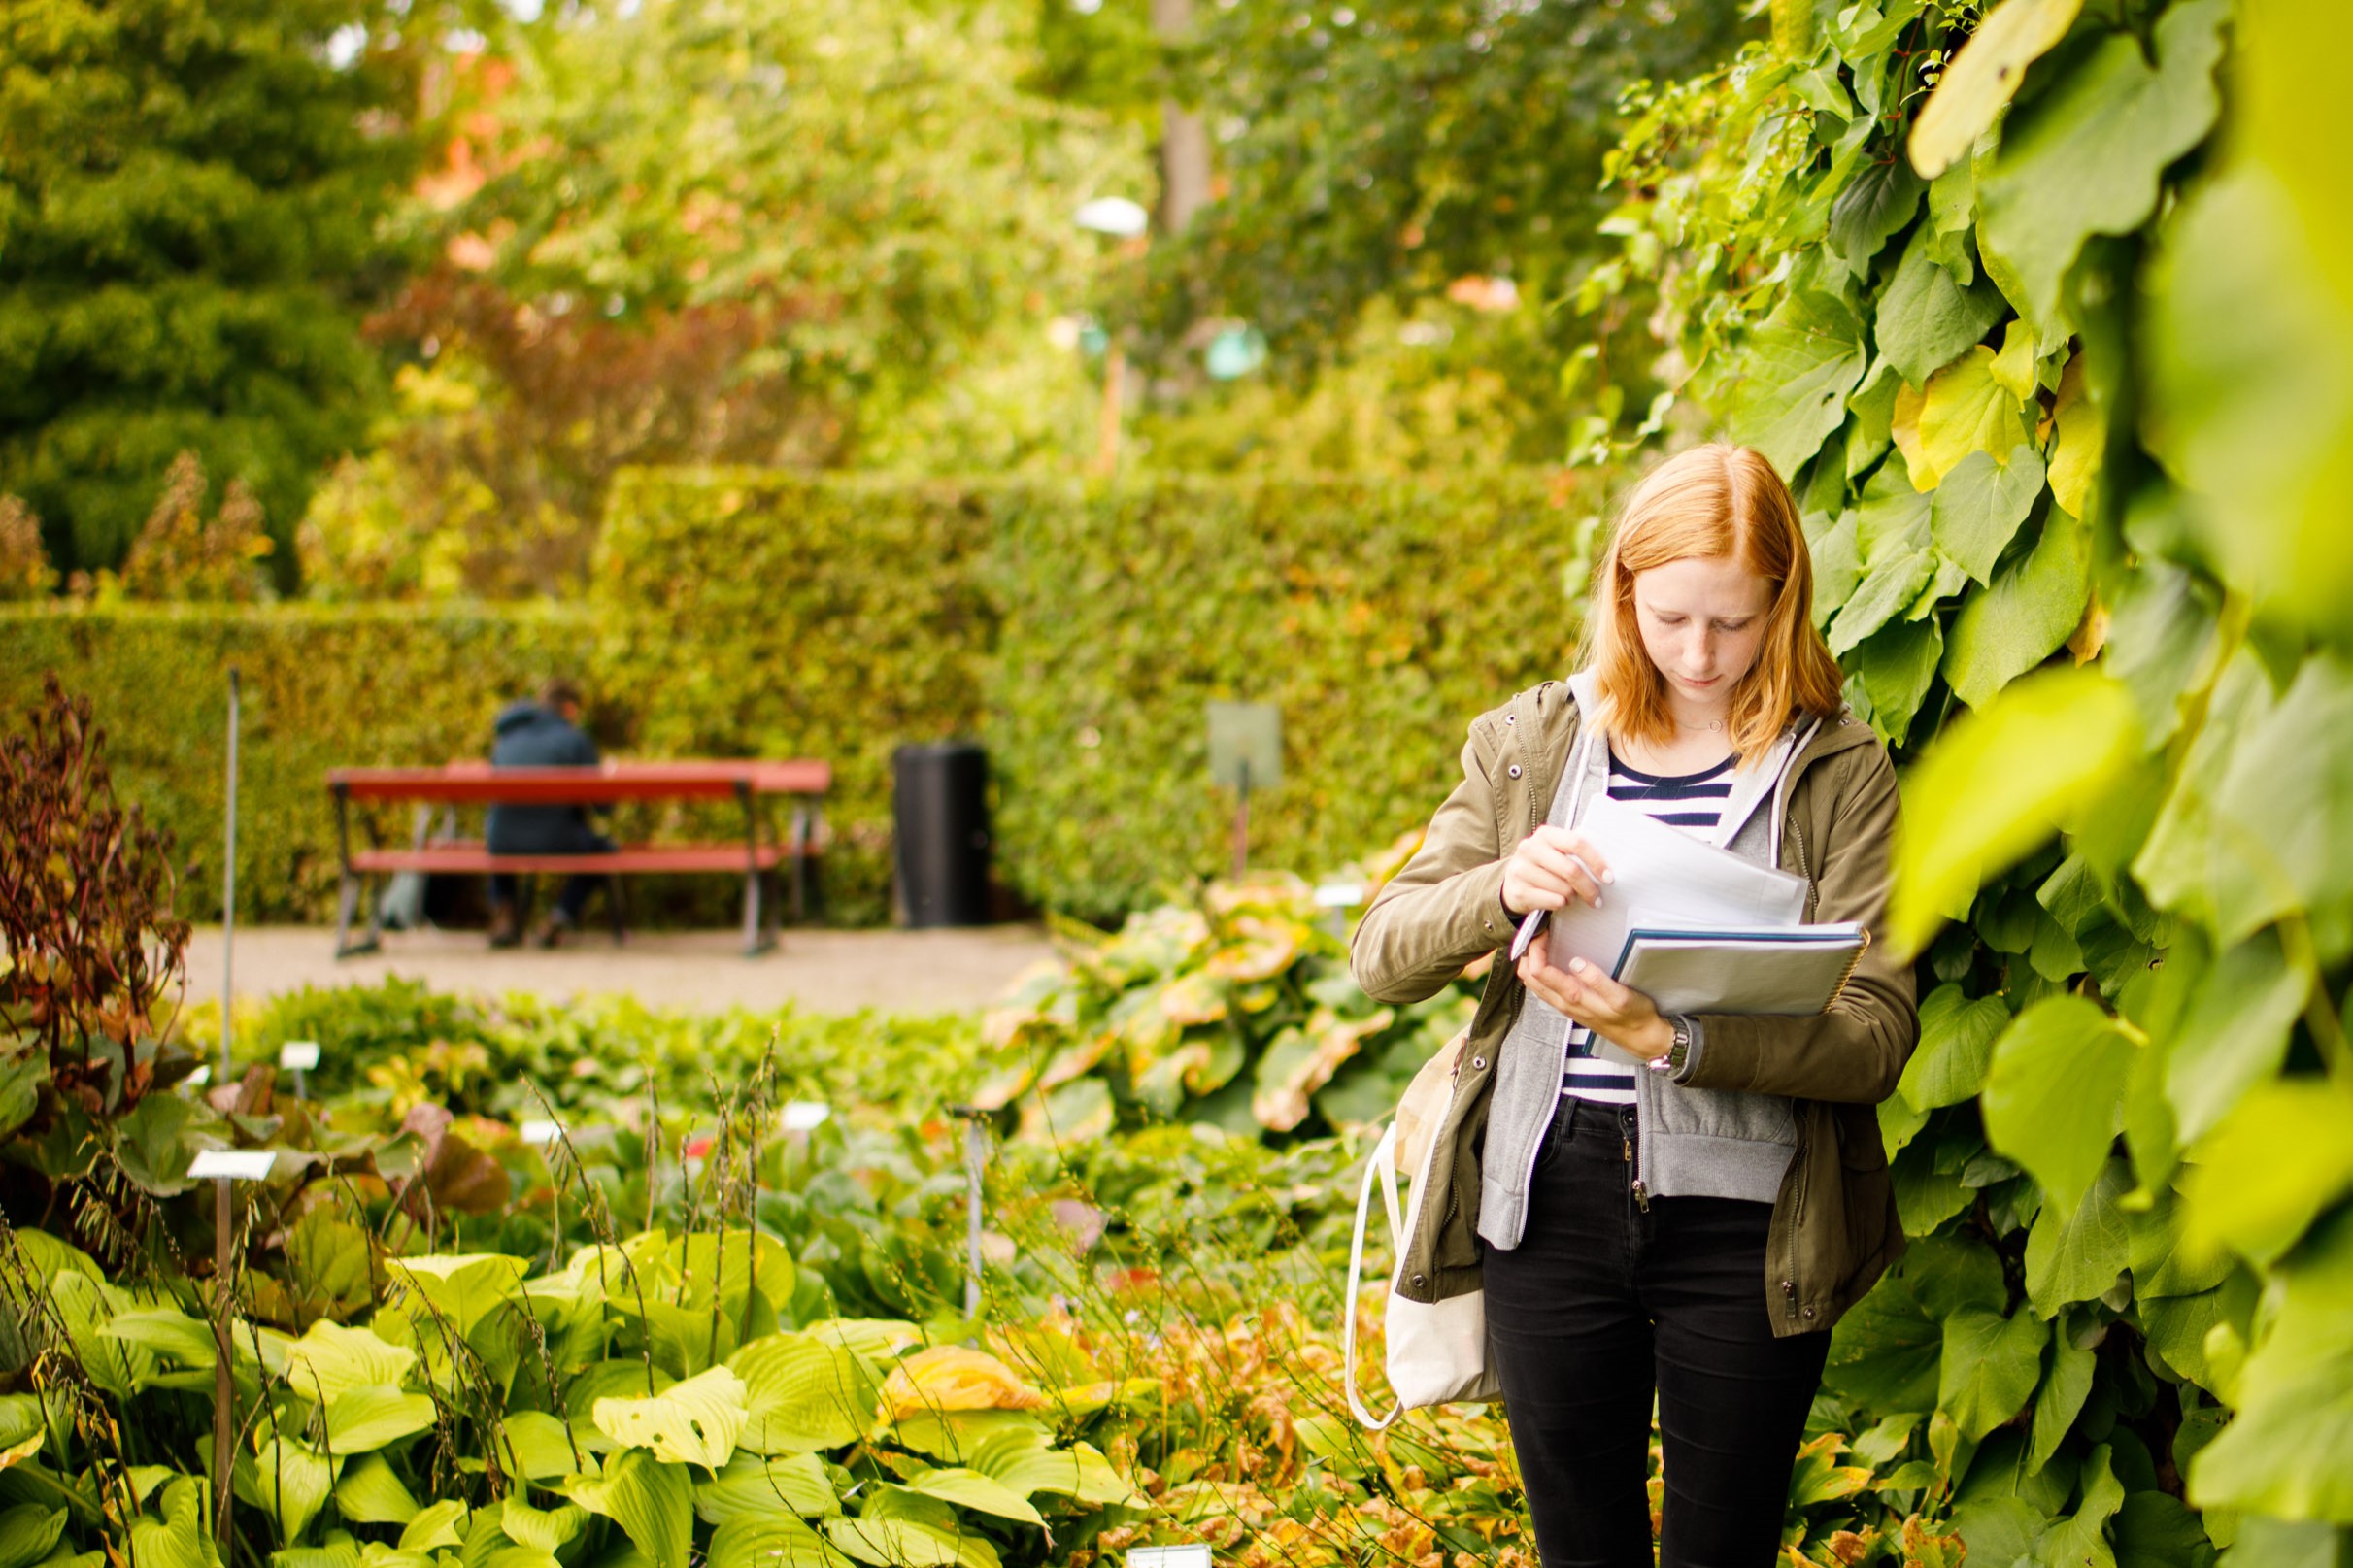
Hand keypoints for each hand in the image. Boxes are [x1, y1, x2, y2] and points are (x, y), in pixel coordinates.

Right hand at [1500, 825, 1613, 917]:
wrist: (1512, 882)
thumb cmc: (1544, 866)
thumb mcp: (1555, 852)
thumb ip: (1575, 853)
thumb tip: (1606, 871)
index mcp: (1545, 834)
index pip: (1576, 843)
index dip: (1595, 861)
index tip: (1608, 877)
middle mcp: (1530, 849)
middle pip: (1571, 870)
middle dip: (1589, 887)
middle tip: (1597, 899)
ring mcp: (1521, 870)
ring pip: (1563, 889)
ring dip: (1573, 897)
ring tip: (1571, 896)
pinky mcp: (1518, 891)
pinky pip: (1553, 901)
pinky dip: (1562, 904)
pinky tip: (1559, 901)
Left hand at [1514, 930, 1673, 1061]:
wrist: (1641, 1038)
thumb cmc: (1635, 1016)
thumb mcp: (1621, 996)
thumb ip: (1597, 980)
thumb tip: (1576, 962)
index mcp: (1574, 997)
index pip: (1540, 971)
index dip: (1536, 949)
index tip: (1544, 932)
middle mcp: (1564, 1003)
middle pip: (1529, 978)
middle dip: (1528, 953)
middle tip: (1538, 934)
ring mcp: (1565, 1006)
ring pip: (1534, 985)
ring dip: (1531, 963)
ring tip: (1541, 944)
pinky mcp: (1570, 1007)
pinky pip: (1545, 990)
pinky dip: (1539, 973)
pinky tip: (1549, 962)